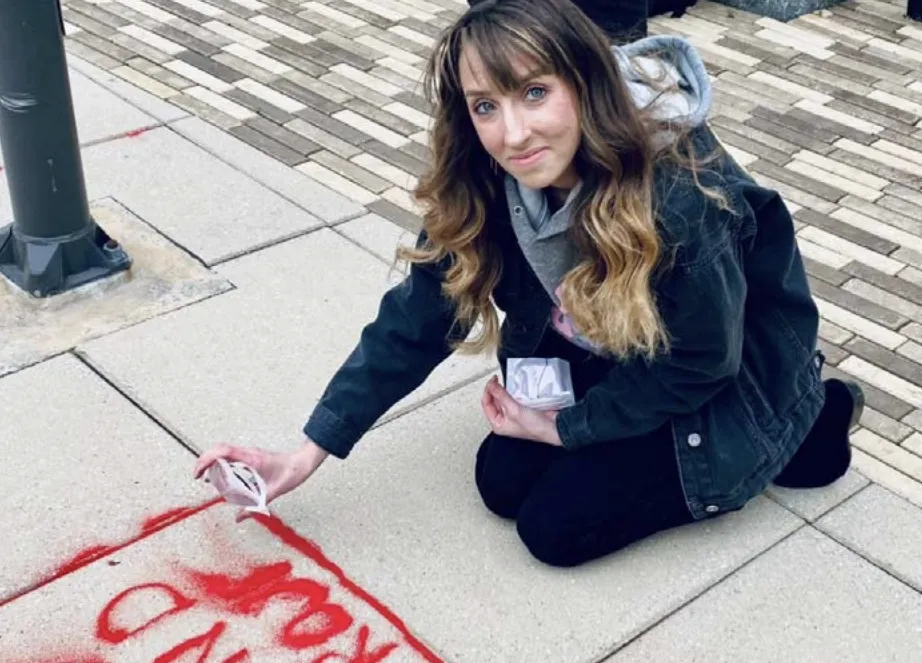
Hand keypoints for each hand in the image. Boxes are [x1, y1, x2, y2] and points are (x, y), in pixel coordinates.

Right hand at [193, 437, 329, 521]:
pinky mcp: (250, 456)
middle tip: (198, 476)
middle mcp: (248, 453)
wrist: (301, 463)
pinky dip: (221, 463)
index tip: (198, 473)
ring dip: (212, 462)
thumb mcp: (272, 493)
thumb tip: (238, 518)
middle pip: (218, 449)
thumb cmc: (290, 473)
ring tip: (207, 478)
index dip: (206, 459)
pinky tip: (221, 476)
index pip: (223, 451)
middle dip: (204, 461)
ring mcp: (249, 453)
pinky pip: (231, 456)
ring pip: (223, 451)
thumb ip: (254, 507)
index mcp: (251, 459)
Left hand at [481, 375, 562, 445]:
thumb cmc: (534, 426)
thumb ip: (501, 396)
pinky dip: (514, 391)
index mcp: (498, 424)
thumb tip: (491, 386)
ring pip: (504, 398)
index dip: (487, 391)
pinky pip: (514, 397)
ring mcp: (513, 414)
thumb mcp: (513, 409)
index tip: (492, 380)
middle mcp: (504, 420)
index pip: (486, 404)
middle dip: (495, 390)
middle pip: (494, 401)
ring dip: (505, 390)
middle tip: (498, 379)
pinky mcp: (522, 409)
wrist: (553, 426)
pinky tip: (515, 386)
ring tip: (506, 381)